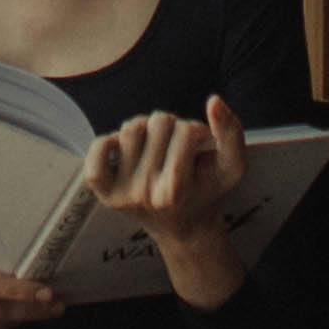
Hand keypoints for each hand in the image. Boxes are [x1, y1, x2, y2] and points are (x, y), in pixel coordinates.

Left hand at [80, 95, 250, 309]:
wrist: (185, 228)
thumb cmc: (209, 192)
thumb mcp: (233, 166)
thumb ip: (231, 132)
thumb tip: (213, 101)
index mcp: (174, 190)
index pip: (185, 130)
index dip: (197, 130)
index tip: (202, 144)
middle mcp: (143, 193)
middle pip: (157, 124)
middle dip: (174, 126)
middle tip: (179, 145)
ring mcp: (120, 193)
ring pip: (130, 129)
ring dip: (147, 128)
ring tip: (158, 144)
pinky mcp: (104, 192)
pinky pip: (95, 153)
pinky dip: (107, 143)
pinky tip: (125, 148)